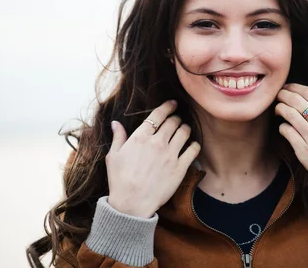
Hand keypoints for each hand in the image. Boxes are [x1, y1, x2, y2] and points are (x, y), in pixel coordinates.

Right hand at [106, 100, 200, 217]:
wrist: (132, 204)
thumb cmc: (120, 181)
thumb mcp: (113, 157)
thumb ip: (118, 138)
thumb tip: (116, 123)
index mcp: (140, 137)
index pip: (158, 115)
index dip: (167, 106)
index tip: (173, 104)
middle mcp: (157, 142)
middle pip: (173, 121)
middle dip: (176, 118)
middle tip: (177, 120)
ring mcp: (170, 154)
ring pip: (185, 132)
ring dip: (185, 128)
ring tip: (184, 131)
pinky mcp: (180, 167)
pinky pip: (193, 149)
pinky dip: (194, 144)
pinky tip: (192, 145)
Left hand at [275, 83, 307, 197]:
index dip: (295, 87)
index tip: (288, 87)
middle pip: (296, 101)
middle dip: (283, 94)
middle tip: (278, 95)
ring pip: (289, 114)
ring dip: (280, 108)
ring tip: (278, 109)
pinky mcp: (304, 151)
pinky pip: (287, 132)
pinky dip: (282, 127)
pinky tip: (284, 127)